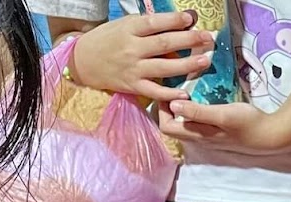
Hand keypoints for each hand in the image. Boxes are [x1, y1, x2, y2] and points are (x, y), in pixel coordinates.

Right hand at [69, 11, 213, 103]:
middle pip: (164, 44)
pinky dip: (170, 93)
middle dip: (188, 40)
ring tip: (204, 60)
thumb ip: (148, 26)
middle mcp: (131, 49)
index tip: (190, 18)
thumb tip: (178, 22)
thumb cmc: (107, 40)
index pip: (154, 23)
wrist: (83, 62)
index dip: (173, 20)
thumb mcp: (123, 26)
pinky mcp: (133, 86)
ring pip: (164, 67)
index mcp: (128, 30)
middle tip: (207, 38)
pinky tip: (186, 92)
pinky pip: (155, 91)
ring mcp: (133, 69)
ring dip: (187, 64)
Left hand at [159, 101, 290, 151]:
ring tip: (185, 89)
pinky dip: (193, 109)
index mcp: (198, 135)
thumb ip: (198, 111)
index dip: (162, 109)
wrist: (272, 135)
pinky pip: (197, 121)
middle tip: (173, 88)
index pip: (166, 126)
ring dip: (181, 107)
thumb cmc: (249, 124)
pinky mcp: (219, 130)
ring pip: (185, 123)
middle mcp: (200, 138)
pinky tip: (201, 96)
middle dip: (168, 107)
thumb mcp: (222, 115)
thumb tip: (172, 104)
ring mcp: (210, 135)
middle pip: (173, 126)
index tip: (169, 91)